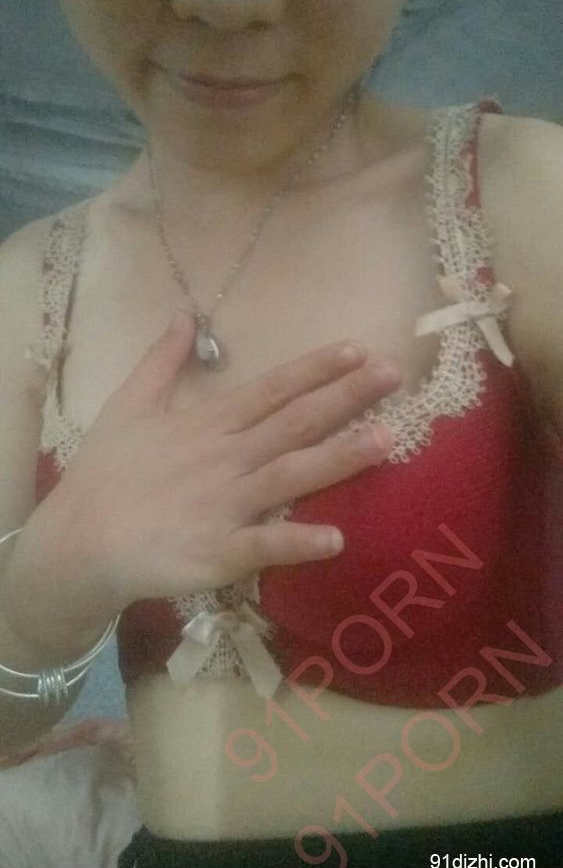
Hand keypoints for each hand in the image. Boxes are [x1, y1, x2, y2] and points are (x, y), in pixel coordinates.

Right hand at [35, 311, 400, 619]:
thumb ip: (161, 360)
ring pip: (289, 476)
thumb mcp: (128, 404)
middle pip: (293, 423)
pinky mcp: (216, 553)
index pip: (271, 389)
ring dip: (338, 458)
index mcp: (207, 423)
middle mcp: (224, 458)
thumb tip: (183, 314)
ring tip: (386, 440)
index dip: (316, 368)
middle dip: (345, 398)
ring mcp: (223, 505)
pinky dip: (296, 542)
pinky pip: (262, 546)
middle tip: (395, 375)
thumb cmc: (107, 471)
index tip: (359, 349)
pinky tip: (337, 539)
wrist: (77, 540)